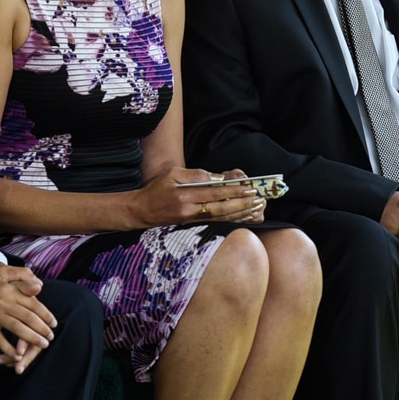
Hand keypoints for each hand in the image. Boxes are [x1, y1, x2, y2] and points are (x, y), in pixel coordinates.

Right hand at [0, 263, 57, 371]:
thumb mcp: (0, 272)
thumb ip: (21, 275)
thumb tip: (40, 284)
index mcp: (9, 290)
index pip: (33, 303)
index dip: (46, 314)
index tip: (54, 323)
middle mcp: (4, 302)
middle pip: (28, 317)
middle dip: (43, 329)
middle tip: (51, 338)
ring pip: (18, 329)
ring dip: (32, 339)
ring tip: (42, 345)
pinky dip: (9, 349)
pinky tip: (18, 355)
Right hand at [127, 167, 263, 227]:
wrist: (141, 211)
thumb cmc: (156, 190)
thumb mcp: (172, 174)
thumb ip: (194, 174)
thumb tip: (216, 177)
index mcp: (184, 195)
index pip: (214, 193)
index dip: (233, 191)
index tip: (248, 188)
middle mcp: (189, 210)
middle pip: (221, 208)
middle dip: (241, 204)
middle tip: (257, 199)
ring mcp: (191, 220)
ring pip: (221, 218)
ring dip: (240, 214)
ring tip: (256, 209)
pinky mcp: (193, 225)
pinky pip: (216, 223)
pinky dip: (231, 220)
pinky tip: (242, 217)